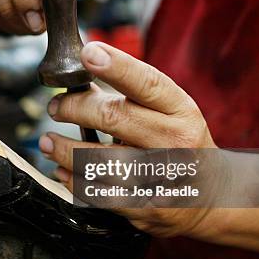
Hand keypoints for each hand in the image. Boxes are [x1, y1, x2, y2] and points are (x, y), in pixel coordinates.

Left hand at [38, 41, 218, 237]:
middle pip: (115, 117)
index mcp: (181, 111)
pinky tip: (63, 170)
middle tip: (56, 106)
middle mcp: (174, 141)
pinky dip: (73, 180)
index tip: (88, 53)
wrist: (210, 196)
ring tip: (48, 142)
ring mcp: (160, 176)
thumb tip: (81, 80)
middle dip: (75, 107)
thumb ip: (132, 96)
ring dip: (64, 150)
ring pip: (100, 160)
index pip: (148, 83)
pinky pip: (99, 192)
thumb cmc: (179, 145)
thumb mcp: (170, 113)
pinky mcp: (145, 206)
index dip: (117, 66)